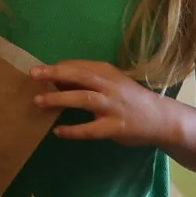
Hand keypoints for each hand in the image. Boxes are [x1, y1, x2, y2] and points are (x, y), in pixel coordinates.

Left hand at [32, 60, 180, 147]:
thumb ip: (89, 79)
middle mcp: (110, 86)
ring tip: (38, 101)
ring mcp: (114, 106)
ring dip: (60, 98)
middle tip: (33, 73)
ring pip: (83, 98)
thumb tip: (55, 80)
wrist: (162, 119)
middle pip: (80, 75)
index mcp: (108, 72)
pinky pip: (91, 129)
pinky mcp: (116, 127)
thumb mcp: (112, 82)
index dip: (57, 67)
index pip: (79, 65)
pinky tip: (58, 131)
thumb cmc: (131, 99)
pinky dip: (73, 130)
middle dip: (55, 73)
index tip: (39, 71)